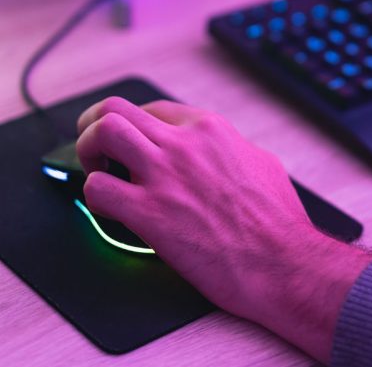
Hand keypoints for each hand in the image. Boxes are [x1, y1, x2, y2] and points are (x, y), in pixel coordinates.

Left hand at [76, 97, 371, 362]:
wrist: (284, 263)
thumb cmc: (280, 223)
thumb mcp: (263, 165)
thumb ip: (234, 151)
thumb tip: (224, 154)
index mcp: (211, 130)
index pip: (153, 109)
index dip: (135, 127)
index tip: (131, 145)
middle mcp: (184, 144)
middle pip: (117, 109)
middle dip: (95, 125)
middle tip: (94, 148)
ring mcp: (164, 175)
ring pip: (102, 133)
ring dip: (87, 151)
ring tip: (95, 172)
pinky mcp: (149, 213)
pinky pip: (98, 189)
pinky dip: (95, 198)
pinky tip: (110, 212)